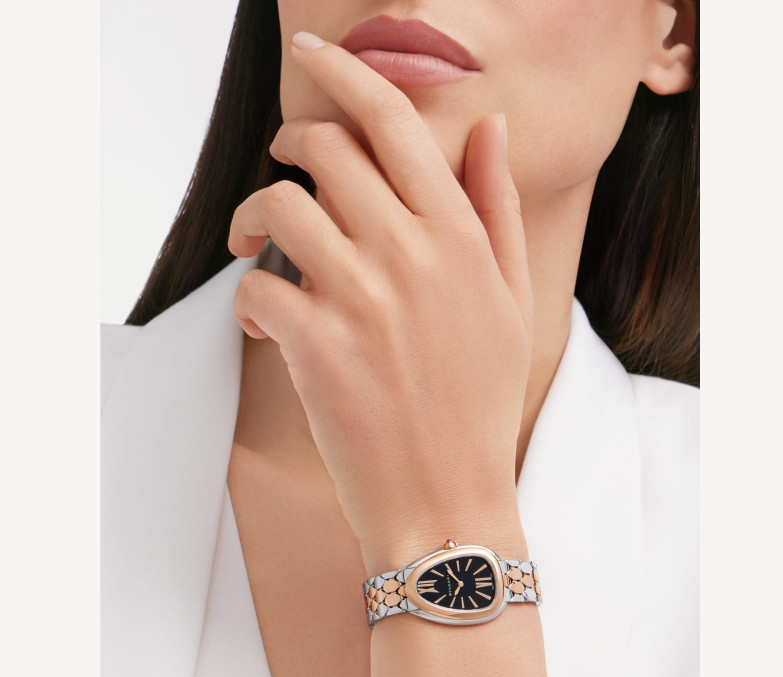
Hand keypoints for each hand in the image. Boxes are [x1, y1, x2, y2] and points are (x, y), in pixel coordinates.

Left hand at [230, 32, 532, 561]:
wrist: (447, 497)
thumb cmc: (479, 404)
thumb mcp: (513, 302)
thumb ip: (498, 210)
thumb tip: (491, 130)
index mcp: (458, 237)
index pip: (395, 121)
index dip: (348, 72)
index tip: (315, 54)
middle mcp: (410, 254)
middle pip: (324, 150)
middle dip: (290, 146)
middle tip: (281, 169)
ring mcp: (361, 299)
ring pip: (279, 207)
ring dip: (255, 217)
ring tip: (257, 243)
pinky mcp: (316, 348)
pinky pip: (256, 290)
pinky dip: (249, 301)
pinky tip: (267, 324)